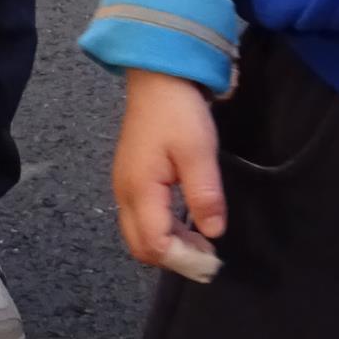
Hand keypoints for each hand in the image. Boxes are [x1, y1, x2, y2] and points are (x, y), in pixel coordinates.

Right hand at [112, 68, 226, 273]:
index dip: (183, 260)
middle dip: (174, 260)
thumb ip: (204, 194)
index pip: (155, 245)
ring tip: (202, 244)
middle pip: (141, 247)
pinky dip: (163, 232)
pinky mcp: (131, 181)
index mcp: (139, 190)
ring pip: (139, 236)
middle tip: (208, 257)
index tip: (213, 261)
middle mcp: (125, 195)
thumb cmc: (178, 111)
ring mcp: (124, 188)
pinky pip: (141, 220)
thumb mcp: (198, 151)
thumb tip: (213, 233)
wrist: (157, 78)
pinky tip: (187, 225)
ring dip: (169, 247)